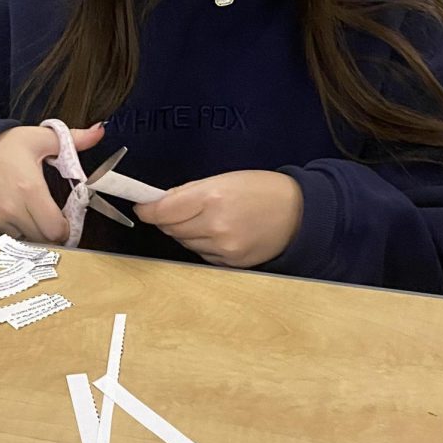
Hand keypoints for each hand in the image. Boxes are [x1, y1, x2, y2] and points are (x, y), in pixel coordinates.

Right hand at [0, 123, 104, 243]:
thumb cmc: (2, 146)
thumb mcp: (39, 139)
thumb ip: (73, 139)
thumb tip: (100, 131)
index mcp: (29, 189)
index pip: (56, 230)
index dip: (64, 228)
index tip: (62, 220)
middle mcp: (9, 209)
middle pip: (41, 240)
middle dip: (47, 231)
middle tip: (44, 216)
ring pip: (21, 241)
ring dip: (26, 231)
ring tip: (21, 211)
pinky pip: (0, 239)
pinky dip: (6, 232)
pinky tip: (3, 213)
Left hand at [134, 170, 303, 267]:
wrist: (299, 214)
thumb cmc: (262, 190)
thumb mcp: (224, 179)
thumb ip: (188, 191)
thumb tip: (159, 202)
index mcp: (212, 198)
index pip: (163, 211)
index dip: (148, 209)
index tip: (143, 207)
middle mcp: (215, 226)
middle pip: (171, 229)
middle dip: (169, 219)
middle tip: (178, 209)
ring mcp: (224, 248)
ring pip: (185, 243)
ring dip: (186, 232)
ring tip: (207, 219)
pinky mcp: (231, 263)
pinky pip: (202, 255)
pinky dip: (203, 244)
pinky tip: (219, 233)